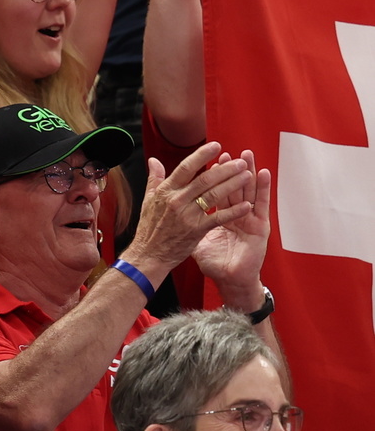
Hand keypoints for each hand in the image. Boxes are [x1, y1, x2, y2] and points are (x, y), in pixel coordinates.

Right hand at [124, 143, 254, 276]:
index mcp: (166, 191)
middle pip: (204, 179)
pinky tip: (247, 205)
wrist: (149, 254)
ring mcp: (187, 215)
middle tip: (240, 161)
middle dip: (225, 169)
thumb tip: (154, 160)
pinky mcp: (196, 230)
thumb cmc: (149, 228)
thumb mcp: (148, 199)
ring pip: (214, 195)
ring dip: (233, 184)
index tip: (216, 146)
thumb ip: (154, 178)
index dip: (202, 155)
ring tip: (247, 175)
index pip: (186, 167)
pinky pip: (219, 217)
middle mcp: (177, 200)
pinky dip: (234, 211)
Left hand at [192, 150, 271, 308]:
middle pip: (233, 186)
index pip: (215, 188)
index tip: (212, 154)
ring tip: (249, 155)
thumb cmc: (212, 260)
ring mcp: (248, 219)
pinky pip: (261, 206)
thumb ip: (182, 219)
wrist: (229, 279)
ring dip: (248, 172)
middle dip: (232, 168)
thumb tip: (167, 207)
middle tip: (231, 151)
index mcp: (219, 214)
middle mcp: (235, 214)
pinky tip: (264, 175)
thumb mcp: (194, 237)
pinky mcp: (259, 227)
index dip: (214, 172)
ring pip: (249, 191)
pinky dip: (262, 189)